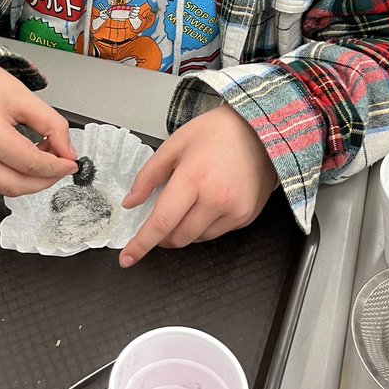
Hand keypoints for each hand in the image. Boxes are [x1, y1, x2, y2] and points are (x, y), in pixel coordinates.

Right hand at [0, 60, 76, 195]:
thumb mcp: (23, 97)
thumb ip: (52, 126)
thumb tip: (67, 152)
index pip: (32, 164)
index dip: (57, 167)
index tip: (71, 163)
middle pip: (18, 186)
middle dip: (46, 180)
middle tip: (60, 166)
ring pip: (4, 189)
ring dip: (27, 180)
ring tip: (39, 158)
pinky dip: (8, 177)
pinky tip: (17, 160)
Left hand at [118, 104, 278, 266]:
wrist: (260, 130)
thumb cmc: (217, 132)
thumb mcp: (174, 145)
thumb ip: (148, 176)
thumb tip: (130, 202)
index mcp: (193, 178)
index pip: (161, 222)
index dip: (141, 243)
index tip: (128, 257)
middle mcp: (216, 199)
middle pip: (178, 236)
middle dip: (163, 235)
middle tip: (161, 217)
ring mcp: (234, 210)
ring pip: (197, 239)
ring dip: (184, 230)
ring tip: (190, 201)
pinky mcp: (246, 217)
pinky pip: (216, 233)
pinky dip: (204, 225)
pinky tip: (208, 202)